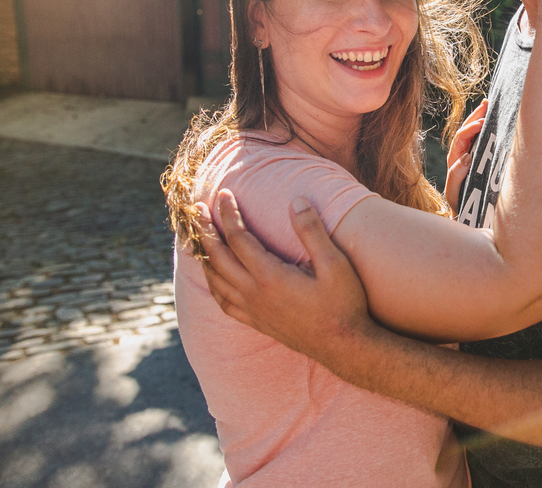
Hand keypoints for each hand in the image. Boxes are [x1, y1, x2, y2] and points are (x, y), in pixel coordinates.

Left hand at [198, 190, 374, 362]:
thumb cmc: (344, 304)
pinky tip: (213, 278)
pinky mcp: (257, 322)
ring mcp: (253, 311)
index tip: (223, 193)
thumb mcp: (335, 265)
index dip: (228, 214)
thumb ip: (312, 232)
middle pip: (217, 257)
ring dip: (203, 256)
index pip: (238, 238)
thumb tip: (296, 200)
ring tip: (197, 238)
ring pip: (215, 281)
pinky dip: (212, 285)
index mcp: (270, 277)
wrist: (344, 347)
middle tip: (197, 208)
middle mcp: (254, 294)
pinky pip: (223, 302)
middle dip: (204, 230)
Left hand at [444, 99, 487, 211]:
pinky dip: (487, 129)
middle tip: (487, 103)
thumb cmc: (460, 203)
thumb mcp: (455, 192)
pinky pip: (482, 140)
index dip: (471, 128)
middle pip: (466, 130)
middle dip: (476, 115)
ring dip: (481, 118)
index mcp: (455, 159)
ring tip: (489, 105)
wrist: (466, 214)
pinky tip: (493, 121)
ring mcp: (470, 155)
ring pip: (474, 133)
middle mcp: (461, 154)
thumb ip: (456, 176)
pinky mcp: (479, 159)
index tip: (483, 122)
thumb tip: (465, 157)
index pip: (461, 138)